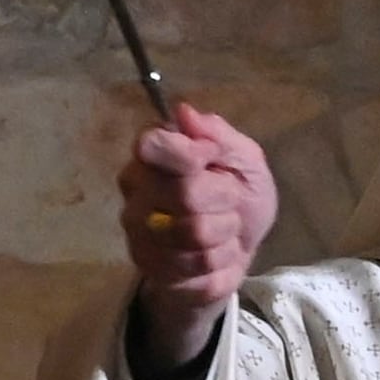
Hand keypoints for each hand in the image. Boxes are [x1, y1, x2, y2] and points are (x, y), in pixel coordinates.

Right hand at [119, 107, 277, 369]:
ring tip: (224, 229)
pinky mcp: (150, 267)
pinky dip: (222, 261)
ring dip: (225, 232)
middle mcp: (135, 189)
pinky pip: (197, 266)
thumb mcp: (244, 159)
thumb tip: (184, 112)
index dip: (190, 154)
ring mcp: (137, 231)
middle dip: (224, 199)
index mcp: (153, 153)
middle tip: (229, 200)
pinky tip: (217, 254)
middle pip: (184, 193)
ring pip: (193, 233)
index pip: (152, 145)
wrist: (238, 249)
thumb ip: (218, 134)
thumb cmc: (239, 196)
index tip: (212, 158)